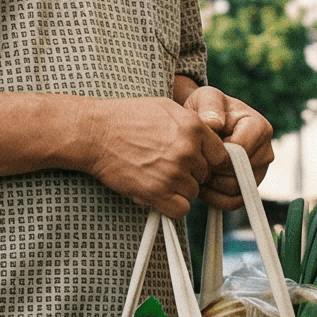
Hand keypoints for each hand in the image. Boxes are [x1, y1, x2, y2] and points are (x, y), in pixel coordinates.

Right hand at [81, 98, 225, 217]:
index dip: (208, 160)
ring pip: (193, 192)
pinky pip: (181, 209)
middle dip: (190, 173)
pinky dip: (171, 205)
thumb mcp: (166, 108)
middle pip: (205, 175)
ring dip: (179, 189)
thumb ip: (192, 124)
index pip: (220, 156)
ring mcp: (173, 173)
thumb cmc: (127, 117)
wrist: (96, 132)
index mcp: (194, 128)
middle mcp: (187, 151)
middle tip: (167, 166)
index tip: (195, 161)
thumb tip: (209, 141)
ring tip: (157, 176)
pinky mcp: (157, 192)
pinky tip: (158, 193)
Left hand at [182, 86, 274, 212]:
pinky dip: (217, 199)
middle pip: (241, 174)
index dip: (218, 155)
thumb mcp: (207, 97)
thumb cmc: (207, 108)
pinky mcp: (249, 185)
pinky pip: (236, 202)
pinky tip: (202, 187)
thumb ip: (210, 106)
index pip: (241, 152)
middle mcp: (265, 151)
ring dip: (214, 187)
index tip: (201, 149)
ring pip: (238, 190)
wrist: (204, 121)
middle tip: (196, 164)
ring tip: (197, 172)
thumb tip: (215, 124)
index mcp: (260, 127)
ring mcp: (259, 170)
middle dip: (215, 172)